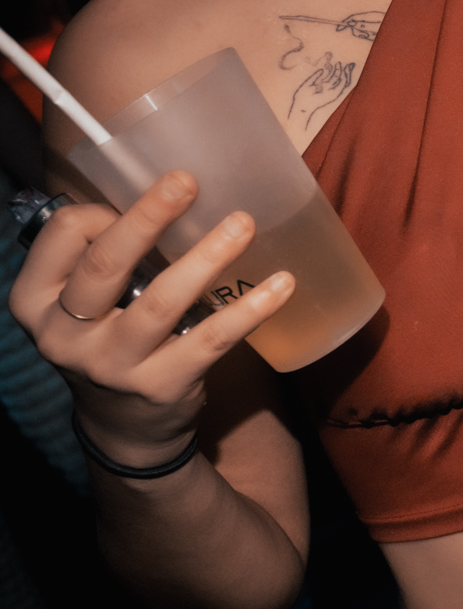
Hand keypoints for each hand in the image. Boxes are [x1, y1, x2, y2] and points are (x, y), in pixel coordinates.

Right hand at [7, 171, 293, 466]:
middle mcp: (65, 334)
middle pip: (107, 263)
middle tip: (187, 181)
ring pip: (162, 300)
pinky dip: (250, 309)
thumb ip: (104, 256)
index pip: (65, 234)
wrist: (122, 427)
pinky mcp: (162, 385)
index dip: (105, 212)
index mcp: (36, 300)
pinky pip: (211, 339)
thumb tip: (167, 195)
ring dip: (207, 257)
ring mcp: (113, 365)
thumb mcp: (80, 303)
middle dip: (148, 216)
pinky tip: (281, 284)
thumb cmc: (107, 338)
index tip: (145, 209)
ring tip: (242, 224)